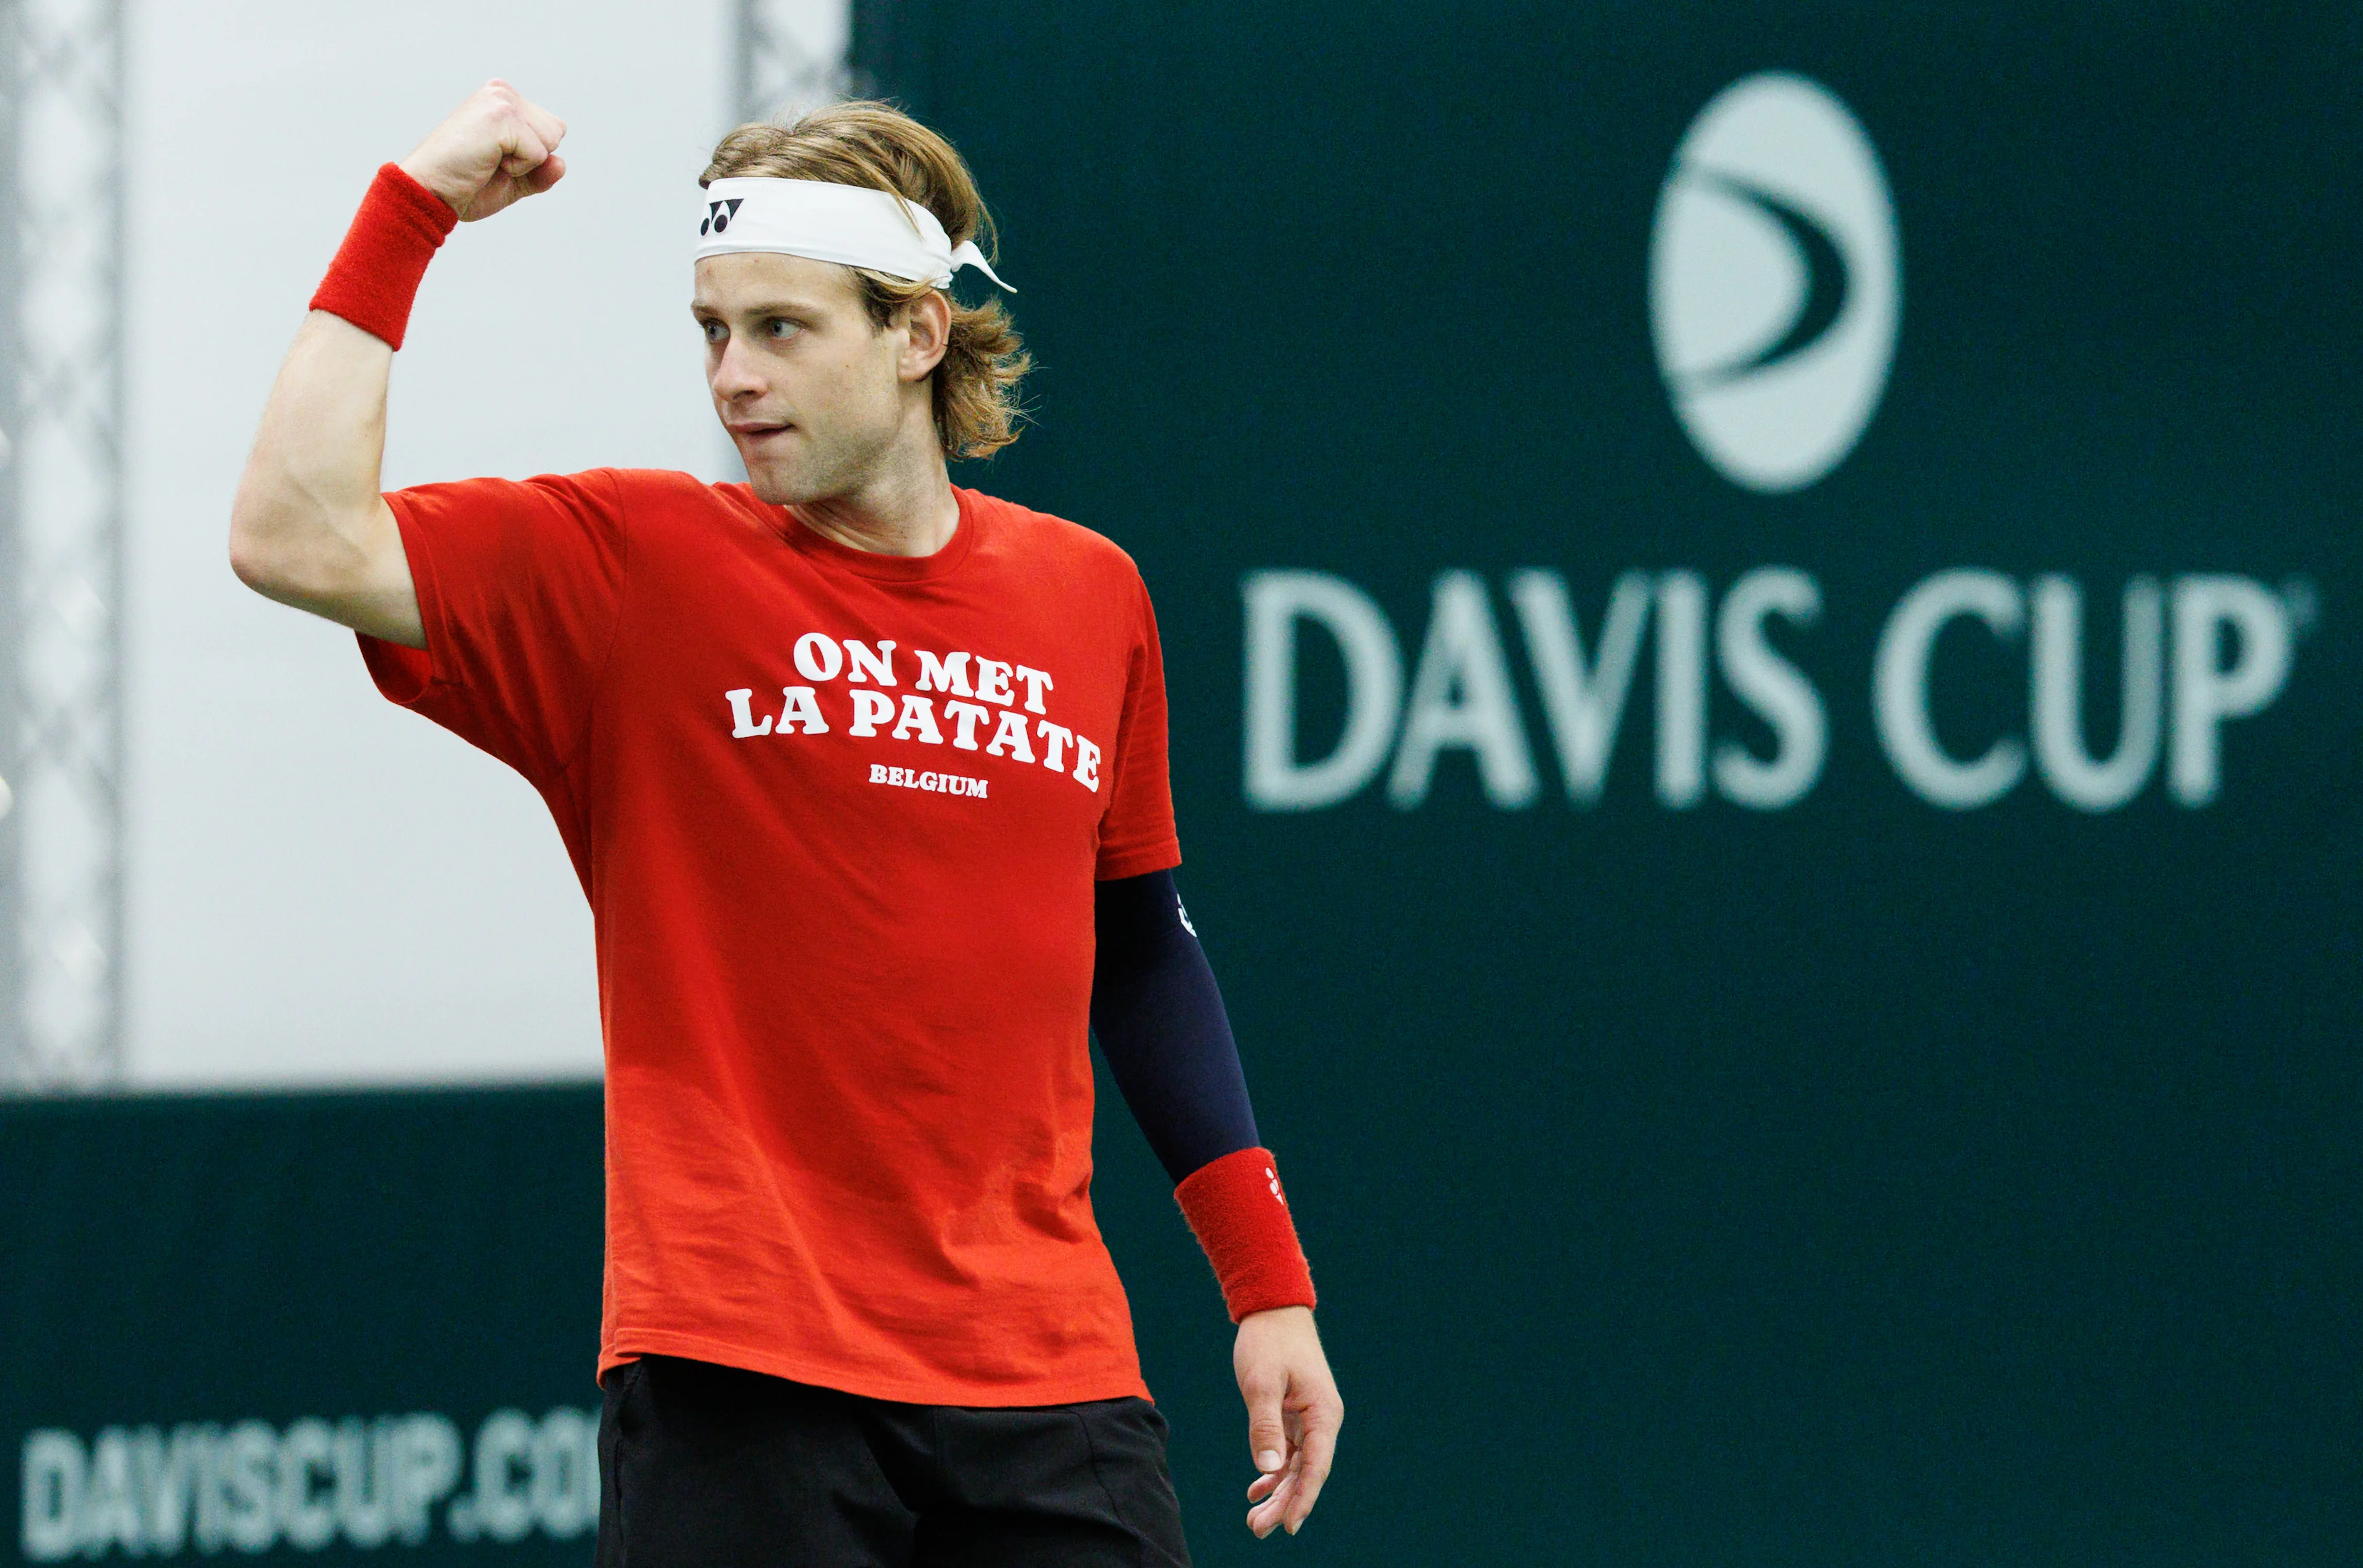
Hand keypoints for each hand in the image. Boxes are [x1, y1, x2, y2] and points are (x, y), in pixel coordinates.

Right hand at [398, 79, 566, 221]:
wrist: (429, 192)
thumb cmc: (464, 185)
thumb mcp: (513, 181)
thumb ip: (541, 172)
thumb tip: (561, 163)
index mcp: (502, 99)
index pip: (552, 129)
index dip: (531, 158)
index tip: (495, 160)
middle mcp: (501, 92)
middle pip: (556, 132)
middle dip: (531, 159)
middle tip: (490, 162)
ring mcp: (500, 100)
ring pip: (550, 140)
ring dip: (524, 163)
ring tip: (487, 160)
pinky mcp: (501, 115)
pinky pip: (539, 154)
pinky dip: (517, 169)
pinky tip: (486, 161)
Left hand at [1235, 1305, 1341, 1537]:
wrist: (1272, 1309)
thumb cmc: (1269, 1342)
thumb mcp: (1262, 1383)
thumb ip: (1265, 1425)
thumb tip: (1268, 1469)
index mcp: (1323, 1413)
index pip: (1316, 1467)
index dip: (1303, 1500)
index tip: (1289, 1527)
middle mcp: (1321, 1420)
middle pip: (1306, 1473)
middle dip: (1284, 1503)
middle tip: (1257, 1529)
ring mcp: (1309, 1418)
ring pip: (1296, 1466)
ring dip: (1277, 1493)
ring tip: (1255, 1521)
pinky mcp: (1294, 1414)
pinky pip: (1287, 1451)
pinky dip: (1273, 1471)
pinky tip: (1256, 1489)